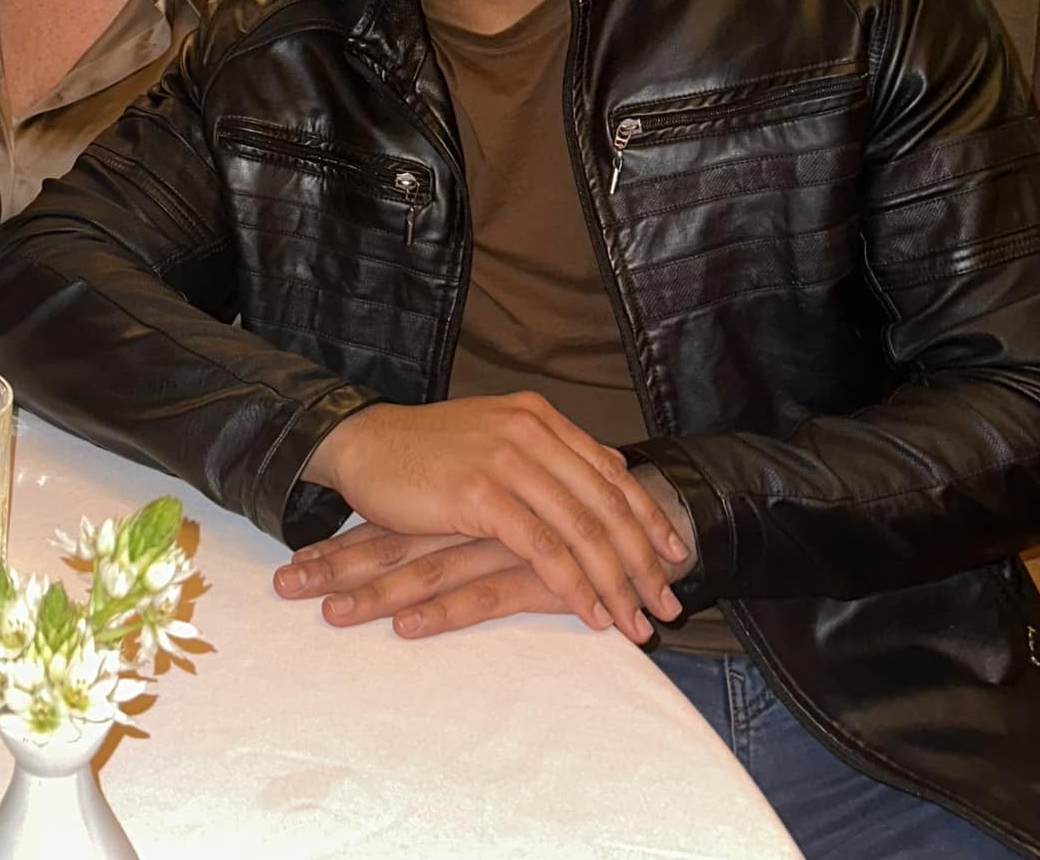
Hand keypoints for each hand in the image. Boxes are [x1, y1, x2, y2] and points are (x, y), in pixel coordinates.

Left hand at [275, 523, 576, 637]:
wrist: (644, 513)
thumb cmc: (571, 519)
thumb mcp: (509, 514)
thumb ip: (466, 524)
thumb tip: (413, 543)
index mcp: (461, 498)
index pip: (387, 522)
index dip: (338, 542)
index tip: (290, 562)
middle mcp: (473, 514)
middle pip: (392, 542)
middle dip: (336, 567)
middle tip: (286, 585)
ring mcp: (502, 541)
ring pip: (427, 569)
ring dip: (374, 594)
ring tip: (330, 613)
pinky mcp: (534, 571)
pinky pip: (482, 594)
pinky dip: (442, 612)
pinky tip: (407, 626)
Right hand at [302, 396, 688, 642]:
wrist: (363, 445)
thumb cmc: (428, 450)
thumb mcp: (498, 436)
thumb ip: (553, 451)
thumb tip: (611, 463)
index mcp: (538, 417)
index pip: (611, 472)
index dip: (648, 518)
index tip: (676, 558)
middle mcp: (529, 432)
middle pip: (606, 504)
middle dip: (643, 561)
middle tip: (669, 605)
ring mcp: (505, 460)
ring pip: (581, 529)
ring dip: (616, 583)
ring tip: (636, 622)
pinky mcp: (480, 494)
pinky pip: (542, 548)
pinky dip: (573, 585)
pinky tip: (589, 612)